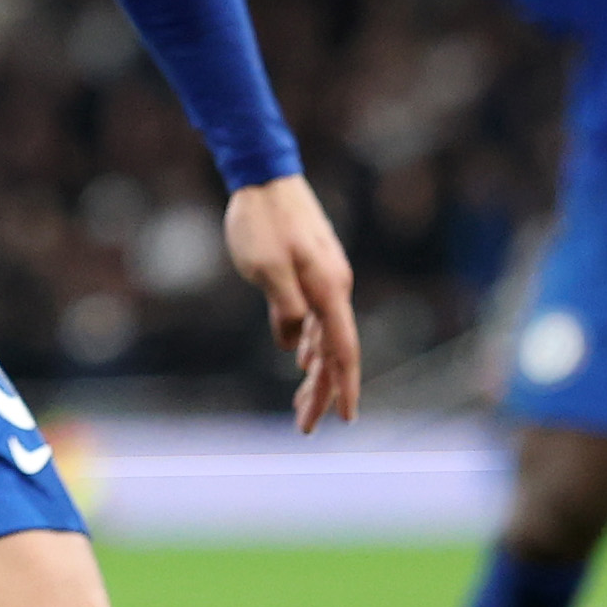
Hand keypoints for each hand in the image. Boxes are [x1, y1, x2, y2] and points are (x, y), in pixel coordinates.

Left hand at [222, 174, 361, 432]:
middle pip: (333, 352)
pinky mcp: (309, 273)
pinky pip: (313, 320)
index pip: (342, 351)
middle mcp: (333, 289)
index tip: (345, 418)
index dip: (343, 387)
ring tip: (298, 405)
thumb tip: (294, 344)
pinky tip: (298, 359)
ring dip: (312, 373)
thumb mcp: (266, 270)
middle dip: (321, 391)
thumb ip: (285, 309)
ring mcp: (323, 281)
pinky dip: (306, 345)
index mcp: (328, 291)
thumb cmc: (262, 223)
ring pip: (322, 338)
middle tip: (305, 426)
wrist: (265, 179)